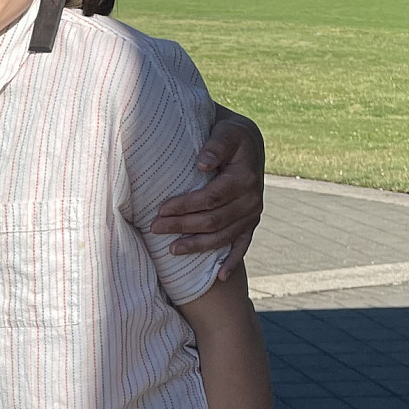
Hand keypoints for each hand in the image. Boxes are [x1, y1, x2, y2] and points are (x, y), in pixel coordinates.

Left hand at [151, 112, 264, 276]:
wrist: (248, 141)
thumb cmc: (229, 134)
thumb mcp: (225, 131)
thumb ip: (215, 146)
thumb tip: (202, 164)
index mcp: (244, 177)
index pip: (211, 198)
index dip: (185, 206)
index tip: (161, 209)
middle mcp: (252, 199)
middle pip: (213, 220)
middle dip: (183, 226)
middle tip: (155, 228)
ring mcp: (253, 214)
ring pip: (223, 237)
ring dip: (198, 246)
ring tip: (172, 251)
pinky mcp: (251, 222)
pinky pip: (243, 245)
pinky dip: (232, 262)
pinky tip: (219, 277)